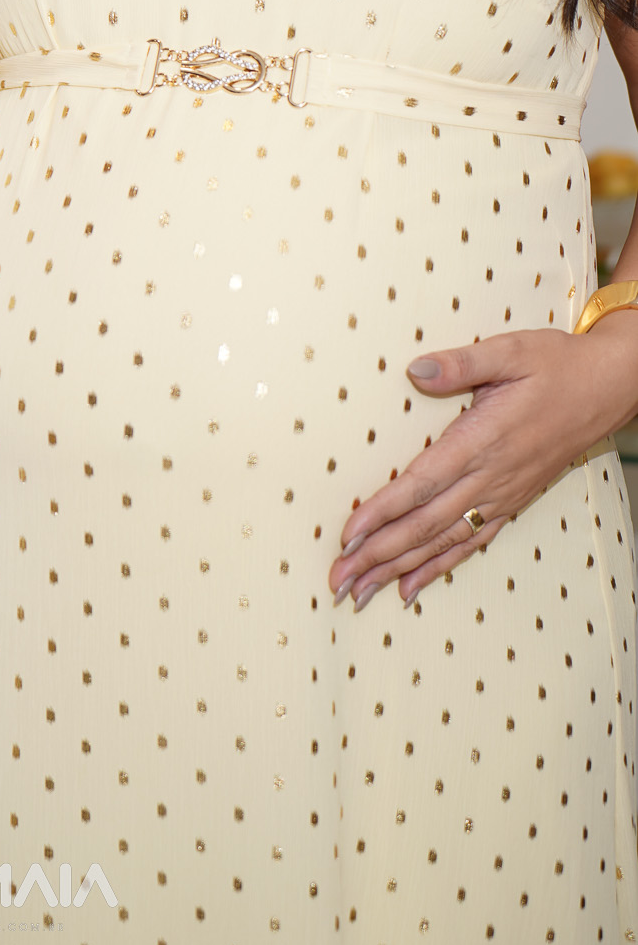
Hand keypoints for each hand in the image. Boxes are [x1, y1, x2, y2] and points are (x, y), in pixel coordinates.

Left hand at [326, 320, 637, 611]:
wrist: (606, 389)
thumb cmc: (556, 365)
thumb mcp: (510, 351)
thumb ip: (462, 363)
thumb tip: (417, 369)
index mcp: (482, 440)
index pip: (421, 483)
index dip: (383, 511)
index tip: (349, 534)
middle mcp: (490, 477)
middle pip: (424, 525)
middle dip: (378, 555)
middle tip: (338, 580)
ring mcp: (502, 495)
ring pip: (443, 542)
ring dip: (399, 569)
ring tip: (361, 592)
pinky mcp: (512, 502)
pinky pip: (471, 543)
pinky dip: (438, 567)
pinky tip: (410, 587)